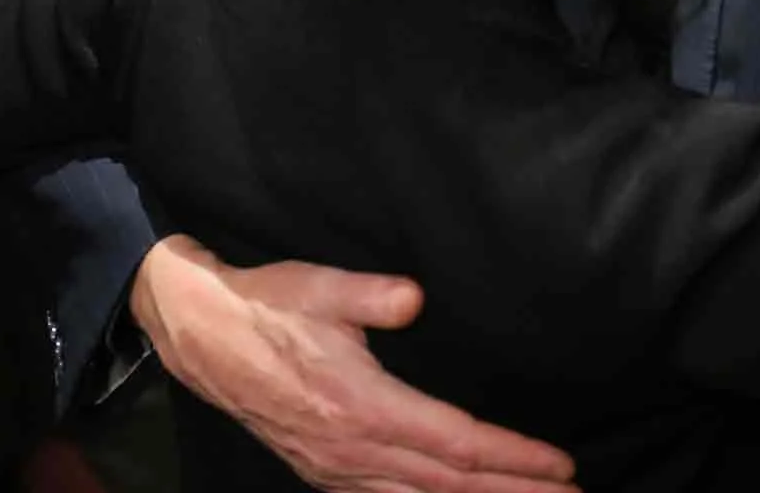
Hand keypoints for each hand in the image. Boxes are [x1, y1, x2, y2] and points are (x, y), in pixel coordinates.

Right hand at [130, 236, 577, 492]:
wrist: (199, 333)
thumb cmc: (268, 304)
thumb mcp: (319, 286)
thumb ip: (371, 294)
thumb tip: (416, 298)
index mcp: (362, 407)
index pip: (456, 443)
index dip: (513, 457)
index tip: (559, 463)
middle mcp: (352, 451)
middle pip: (449, 486)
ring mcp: (335, 470)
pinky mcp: (322, 472)